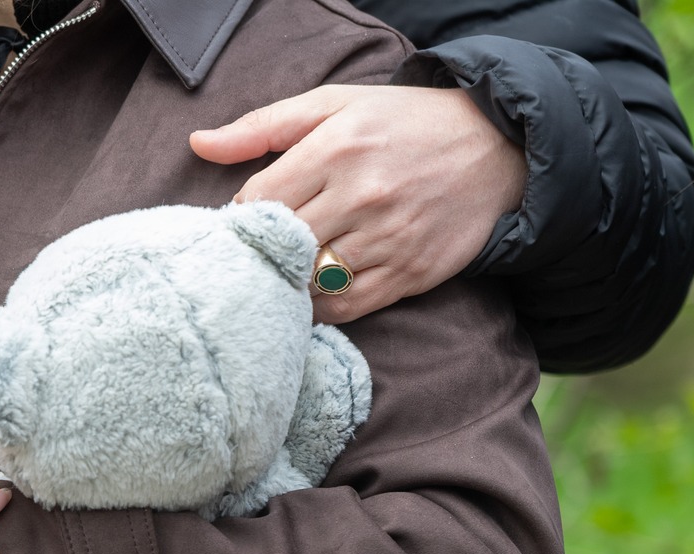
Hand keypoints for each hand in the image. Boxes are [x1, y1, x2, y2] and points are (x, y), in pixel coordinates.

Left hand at [191, 85, 527, 324]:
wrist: (496, 147)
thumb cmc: (403, 122)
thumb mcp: (335, 105)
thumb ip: (262, 126)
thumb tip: (197, 143)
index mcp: (338, 147)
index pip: (257, 201)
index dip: (239, 217)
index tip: (243, 221)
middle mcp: (364, 194)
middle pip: (280, 245)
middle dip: (259, 254)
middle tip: (254, 256)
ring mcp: (389, 238)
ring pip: (310, 281)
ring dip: (287, 283)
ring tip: (282, 273)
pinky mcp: (410, 273)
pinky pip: (346, 306)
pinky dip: (319, 307)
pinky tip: (312, 293)